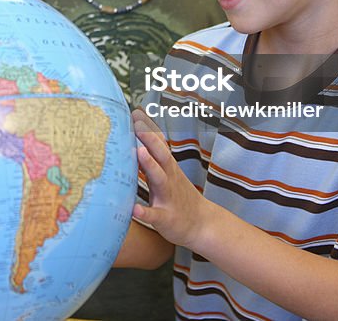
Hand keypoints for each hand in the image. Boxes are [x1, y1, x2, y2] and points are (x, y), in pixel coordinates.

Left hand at [131, 108, 207, 249]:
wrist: (202, 226)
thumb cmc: (178, 196)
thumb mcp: (169, 173)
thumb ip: (154, 157)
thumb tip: (137, 136)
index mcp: (168, 168)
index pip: (159, 144)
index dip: (149, 129)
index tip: (136, 112)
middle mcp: (169, 179)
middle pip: (161, 155)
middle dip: (149, 139)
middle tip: (136, 124)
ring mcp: (168, 197)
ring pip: (159, 179)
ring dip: (150, 165)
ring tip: (139, 152)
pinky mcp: (165, 218)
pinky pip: (155, 215)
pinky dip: (145, 211)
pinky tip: (134, 209)